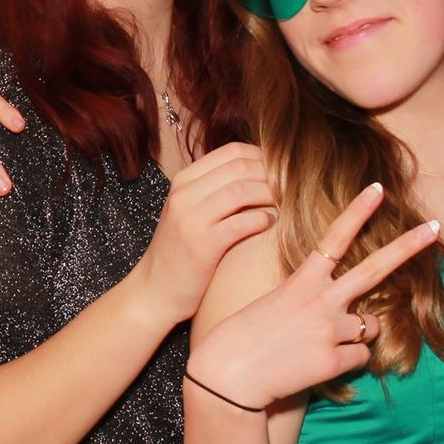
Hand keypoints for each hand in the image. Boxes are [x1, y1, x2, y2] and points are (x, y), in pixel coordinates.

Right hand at [132, 143, 275, 320]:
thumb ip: (215, 190)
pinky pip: (241, 222)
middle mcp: (184, 195)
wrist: (153, 291)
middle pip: (240, 167)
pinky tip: (270, 223)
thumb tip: (258, 173)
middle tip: (291, 188)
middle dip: (271, 174)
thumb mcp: (189, 211)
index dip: (263, 157)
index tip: (281, 171)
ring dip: (270, 195)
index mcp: (183, 181)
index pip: (232, 152)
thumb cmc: (179, 252)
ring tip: (284, 204)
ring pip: (241, 191)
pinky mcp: (201, 245)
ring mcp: (190, 219)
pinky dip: (262, 219)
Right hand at [189, 184, 438, 407]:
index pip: (334, 238)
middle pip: (374, 269)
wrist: (228, 374)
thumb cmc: (241, 337)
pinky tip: (320, 364)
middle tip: (435, 227)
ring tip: (327, 341)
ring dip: (360, 332)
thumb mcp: (271, 302)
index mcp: (301, 282)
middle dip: (408, 247)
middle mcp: (321, 301)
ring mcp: (330, 330)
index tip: (378, 189)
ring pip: (371, 325)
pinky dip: (347, 361)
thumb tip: (339, 310)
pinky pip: (360, 358)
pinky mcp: (333, 360)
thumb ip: (306, 298)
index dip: (358, 212)